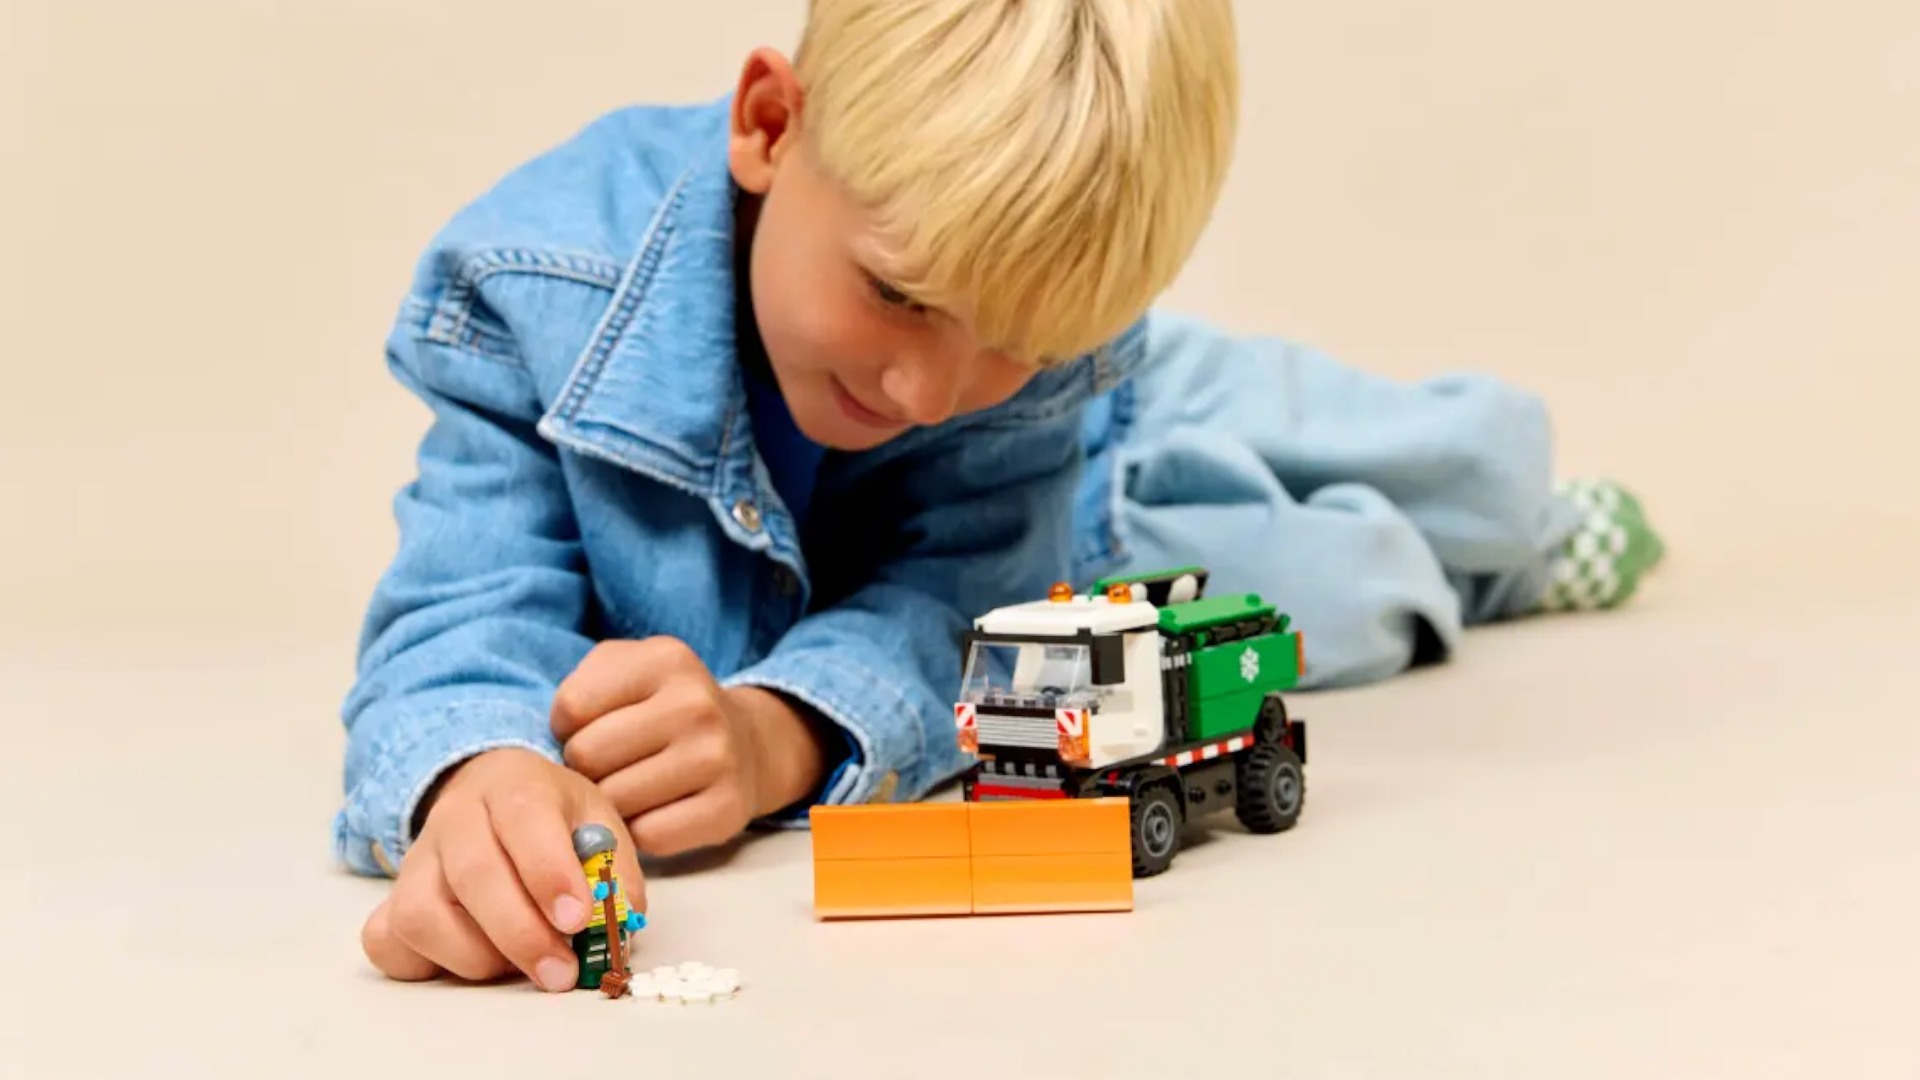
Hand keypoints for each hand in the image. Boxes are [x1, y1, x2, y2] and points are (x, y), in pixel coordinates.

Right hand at [360, 748, 643, 991]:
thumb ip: (616, 871)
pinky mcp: (390, 897)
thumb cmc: (552, 817)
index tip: (578, 920)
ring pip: (421, 915)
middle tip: (560, 973)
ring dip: (474, 956)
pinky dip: (423, 964)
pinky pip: (385, 941)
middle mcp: (455, 816)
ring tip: (515, 964)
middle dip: (521, 935)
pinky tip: (466, 961)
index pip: (525, 820)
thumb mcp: (597, 822)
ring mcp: (416, 859)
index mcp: (515, 784)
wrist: (491, 794)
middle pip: (473, 875)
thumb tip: (621, 923)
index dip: (550, 874)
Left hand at [550, 638, 829, 855]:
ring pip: (614, 800)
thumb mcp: (627, 669)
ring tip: (631, 785)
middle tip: (609, 763)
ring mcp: (717, 759)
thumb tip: (552, 748)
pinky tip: (655, 810)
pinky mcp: (726, 810)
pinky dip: (641, 830)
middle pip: (588, 755)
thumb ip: (581, 686)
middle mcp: (697, 705)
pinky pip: (648, 836)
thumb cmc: (664, 708)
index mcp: (667, 660)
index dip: (567, 725)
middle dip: (586, 766)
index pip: (571, 706)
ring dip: (611, 800)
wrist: (747, 743)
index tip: (593, 726)